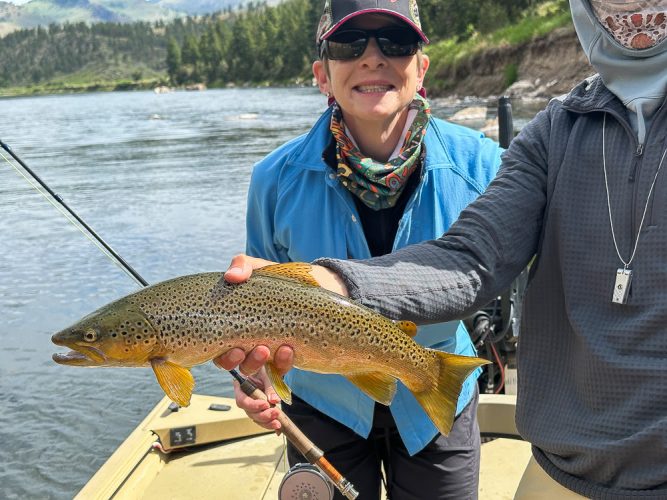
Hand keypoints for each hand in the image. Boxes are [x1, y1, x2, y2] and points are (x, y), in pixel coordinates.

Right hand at [213, 361, 283, 430]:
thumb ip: (270, 387)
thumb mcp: (267, 374)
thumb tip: (274, 401)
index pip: (241, 400)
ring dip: (266, 422)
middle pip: (249, 412)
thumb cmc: (265, 368)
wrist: (270, 368)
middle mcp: (244, 397)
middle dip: (262, 415)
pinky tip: (278, 428)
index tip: (265, 404)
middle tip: (275, 413)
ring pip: (255, 418)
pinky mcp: (259, 410)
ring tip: (277, 423)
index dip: (252, 405)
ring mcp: (251, 405)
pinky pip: (262, 420)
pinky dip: (269, 424)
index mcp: (241, 386)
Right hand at [217, 254, 347, 372]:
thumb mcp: (259, 268)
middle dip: (234, 361)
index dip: (220, 354)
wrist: (313, 286)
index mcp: (232, 324)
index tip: (231, 346)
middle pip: (231, 362)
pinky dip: (282, 362)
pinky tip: (288, 349)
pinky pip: (280, 367)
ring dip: (256, 362)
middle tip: (243, 350)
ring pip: (253, 367)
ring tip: (265, 349)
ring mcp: (266, 350)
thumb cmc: (277, 278)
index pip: (216, 347)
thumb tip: (231, 276)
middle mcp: (245, 341)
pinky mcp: (285, 355)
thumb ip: (242, 266)